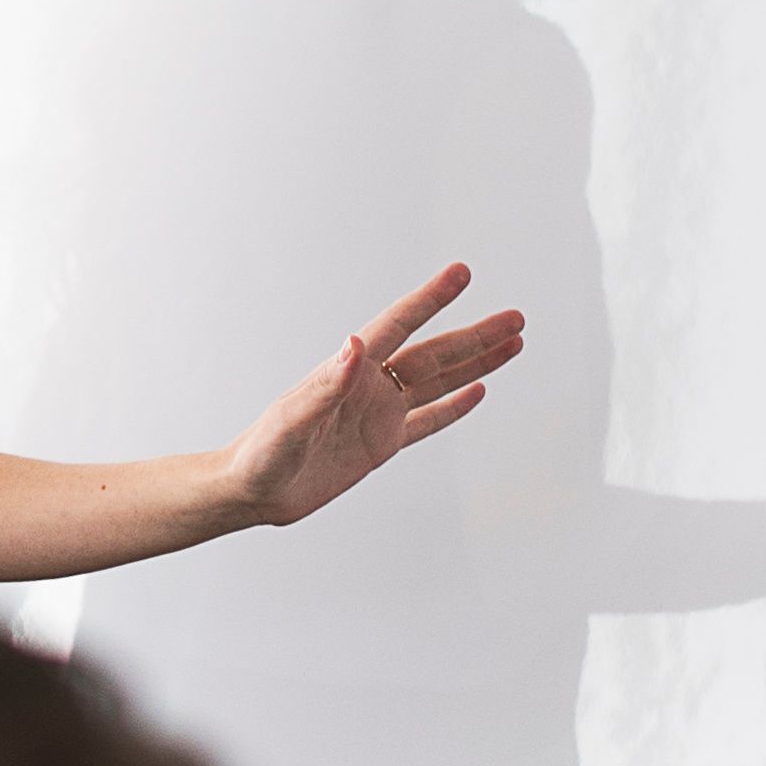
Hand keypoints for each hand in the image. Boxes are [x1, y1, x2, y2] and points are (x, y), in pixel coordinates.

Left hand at [225, 265, 526, 530]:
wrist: (250, 491)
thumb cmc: (260, 454)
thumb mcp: (291, 421)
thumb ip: (324, 385)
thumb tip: (353, 345)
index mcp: (348, 373)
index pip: (397, 326)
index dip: (430, 300)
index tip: (461, 274)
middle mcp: (369, 387)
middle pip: (433, 354)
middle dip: (475, 335)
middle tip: (515, 316)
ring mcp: (378, 414)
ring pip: (438, 382)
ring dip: (475, 363)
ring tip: (512, 344)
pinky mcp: (381, 444)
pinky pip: (427, 422)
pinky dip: (455, 407)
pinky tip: (478, 391)